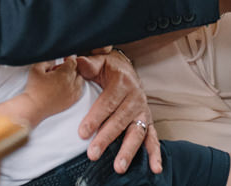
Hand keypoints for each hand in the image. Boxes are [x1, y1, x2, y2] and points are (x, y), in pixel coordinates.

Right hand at [17, 57, 83, 124]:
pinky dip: (75, 87)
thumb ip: (46, 60)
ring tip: (62, 79)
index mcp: (64, 74)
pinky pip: (79, 90)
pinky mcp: (72, 101)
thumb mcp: (36, 69)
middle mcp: (71, 83)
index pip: (73, 62)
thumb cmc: (34, 89)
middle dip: (69, 68)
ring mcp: (73, 93)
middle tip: (58, 70)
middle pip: (76, 70)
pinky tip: (66, 87)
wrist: (34, 107)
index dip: (69, 58)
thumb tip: (53, 60)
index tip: (65, 59)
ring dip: (73, 77)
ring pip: (79, 80)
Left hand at [75, 49, 159, 172]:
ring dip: (128, 150)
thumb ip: (88, 64)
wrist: (126, 70)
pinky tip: (155, 168)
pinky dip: (155, 154)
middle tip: (93, 153)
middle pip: (120, 120)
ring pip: (136, 132)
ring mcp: (143, 110)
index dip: (95, 118)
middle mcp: (135, 97)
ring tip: (119, 166)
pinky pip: (153, 138)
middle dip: (106, 138)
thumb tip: (75, 62)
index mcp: (122, 82)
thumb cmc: (109, 69)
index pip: (107, 102)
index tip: (82, 132)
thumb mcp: (99, 62)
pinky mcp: (148, 121)